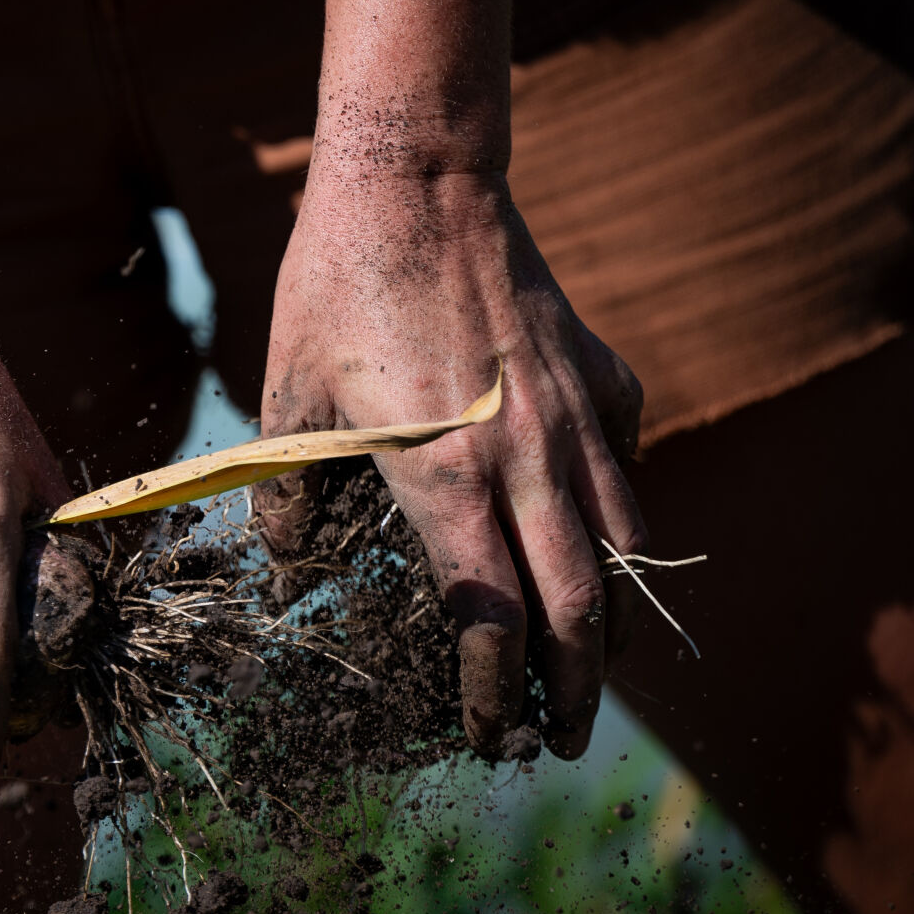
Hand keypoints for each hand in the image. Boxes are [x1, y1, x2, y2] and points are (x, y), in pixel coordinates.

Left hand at [260, 169, 646, 759]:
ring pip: (627, 549)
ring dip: (615, 622)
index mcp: (444, 475)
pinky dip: (618, 516)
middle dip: (579, 690)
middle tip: (564, 738)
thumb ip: (289, 497)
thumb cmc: (333, 286)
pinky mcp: (603, 375)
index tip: (486, 737)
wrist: (415, 175)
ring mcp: (578, 416)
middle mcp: (527, 458)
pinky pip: (625, 468)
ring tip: (595, 664)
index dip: (491, 693)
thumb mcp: (288, 398)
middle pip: (581, 608)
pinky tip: (590, 528)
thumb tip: (286, 575)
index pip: (489, 619)